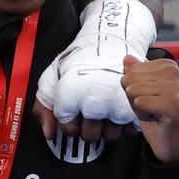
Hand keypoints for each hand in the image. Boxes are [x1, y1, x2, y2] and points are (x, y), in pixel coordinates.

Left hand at [35, 0, 153, 143]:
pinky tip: (118, 109)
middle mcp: (95, 102)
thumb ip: (43, 108)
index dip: (67, 121)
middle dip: (86, 126)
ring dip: (106, 127)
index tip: (71, 109)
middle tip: (88, 109)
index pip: (68, 128)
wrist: (110, 41)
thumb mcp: (52, 79)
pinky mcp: (136, 104)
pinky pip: (130, 130)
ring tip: (104, 108)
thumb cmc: (78, 61)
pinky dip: (125, 124)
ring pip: (110, 136)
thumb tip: (50, 134)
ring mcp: (118, 105)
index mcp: (71, 94)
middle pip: (90, 136)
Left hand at [121, 56, 178, 162]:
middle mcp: (174, 72)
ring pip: (133, 91)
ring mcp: (175, 87)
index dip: (133, 88)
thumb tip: (127, 58)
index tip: (149, 97)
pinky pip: (140, 103)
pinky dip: (143, 114)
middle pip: (129, 79)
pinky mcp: (173, 103)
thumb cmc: (156, 114)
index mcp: (167, 65)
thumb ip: (134, 73)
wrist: (173, 141)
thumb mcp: (141, 90)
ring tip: (154, 111)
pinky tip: (156, 118)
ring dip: (138, 106)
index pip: (129, 70)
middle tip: (151, 106)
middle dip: (134, 97)